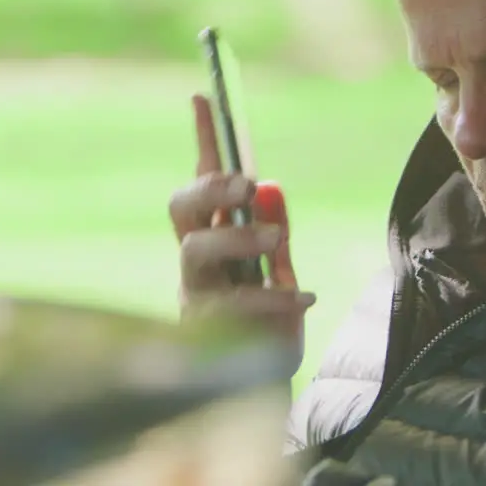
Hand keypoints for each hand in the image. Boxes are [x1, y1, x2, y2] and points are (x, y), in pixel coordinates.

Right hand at [168, 94, 314, 370]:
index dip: (203, 138)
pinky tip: (304, 297)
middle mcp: (195, 260)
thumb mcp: (277, 270)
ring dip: (239, 238)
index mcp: (213, 235)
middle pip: (182, 206)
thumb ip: (272, 231)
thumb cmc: (267, 323)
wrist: (261, 391)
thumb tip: (268, 188)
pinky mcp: (206, 330)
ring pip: (196, 250)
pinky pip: (232, 304)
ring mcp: (194, 293)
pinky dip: (272, 297)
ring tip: (278, 243)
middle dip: (210, 187)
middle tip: (246, 183)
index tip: (204, 95)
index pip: (203, 179)